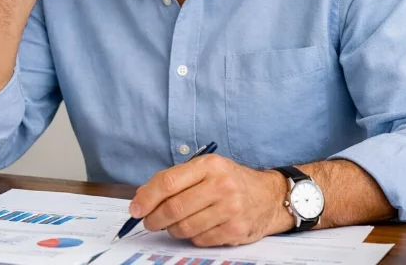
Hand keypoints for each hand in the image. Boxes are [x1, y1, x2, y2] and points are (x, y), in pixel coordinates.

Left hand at [129, 155, 293, 246]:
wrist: (269, 196)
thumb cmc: (231, 181)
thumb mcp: (207, 169)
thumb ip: (176, 180)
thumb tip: (142, 197)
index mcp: (210, 165)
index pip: (168, 182)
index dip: (147, 198)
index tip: (135, 208)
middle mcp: (221, 185)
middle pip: (174, 208)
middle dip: (154, 218)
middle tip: (149, 221)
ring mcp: (230, 209)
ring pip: (184, 227)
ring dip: (172, 229)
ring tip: (174, 224)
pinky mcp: (235, 230)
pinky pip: (199, 240)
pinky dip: (192, 237)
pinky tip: (197, 227)